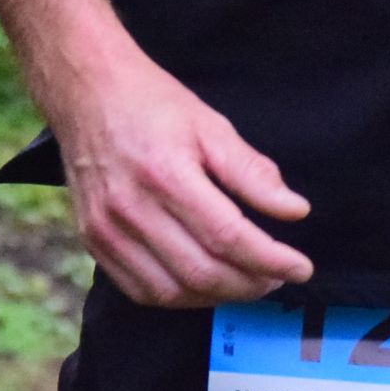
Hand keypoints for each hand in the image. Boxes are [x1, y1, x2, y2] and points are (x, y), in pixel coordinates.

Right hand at [48, 39, 312, 308]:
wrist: (88, 93)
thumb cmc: (153, 105)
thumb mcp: (211, 125)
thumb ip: (252, 172)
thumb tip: (294, 211)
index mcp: (166, 174)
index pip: (228, 236)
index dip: (270, 259)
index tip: (301, 267)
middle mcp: (131, 209)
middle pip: (201, 271)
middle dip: (250, 284)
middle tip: (278, 276)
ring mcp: (107, 230)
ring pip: (172, 291)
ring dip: (218, 296)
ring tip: (248, 281)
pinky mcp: (93, 242)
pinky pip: (141, 290)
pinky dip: (181, 297)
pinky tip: (205, 284)